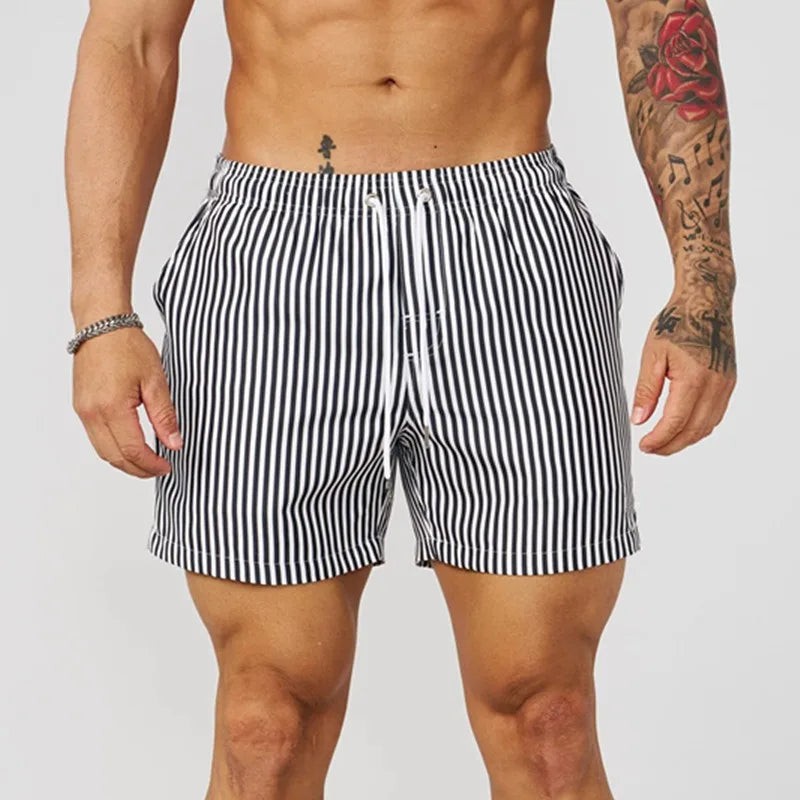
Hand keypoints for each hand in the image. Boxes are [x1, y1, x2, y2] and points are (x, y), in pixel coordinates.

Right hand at [72, 326, 180, 476]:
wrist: (102, 325)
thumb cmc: (128, 346)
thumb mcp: (155, 381)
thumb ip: (165, 415)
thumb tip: (174, 443)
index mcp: (112, 408)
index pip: (133, 450)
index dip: (151, 464)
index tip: (168, 466)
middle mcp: (92, 414)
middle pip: (114, 457)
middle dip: (138, 469)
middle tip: (159, 469)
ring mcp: (83, 411)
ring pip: (102, 451)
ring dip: (124, 461)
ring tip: (147, 462)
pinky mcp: (80, 406)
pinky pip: (96, 438)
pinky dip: (113, 448)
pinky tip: (130, 446)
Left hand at [630, 298, 736, 455]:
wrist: (706, 302)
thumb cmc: (675, 324)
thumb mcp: (652, 355)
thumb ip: (646, 390)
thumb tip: (638, 420)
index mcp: (694, 378)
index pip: (675, 422)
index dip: (658, 439)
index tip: (642, 446)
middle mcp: (716, 385)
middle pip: (694, 430)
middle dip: (671, 445)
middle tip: (650, 449)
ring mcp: (726, 385)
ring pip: (708, 426)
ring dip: (685, 439)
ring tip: (662, 442)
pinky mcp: (729, 382)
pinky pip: (716, 414)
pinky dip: (698, 427)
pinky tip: (681, 428)